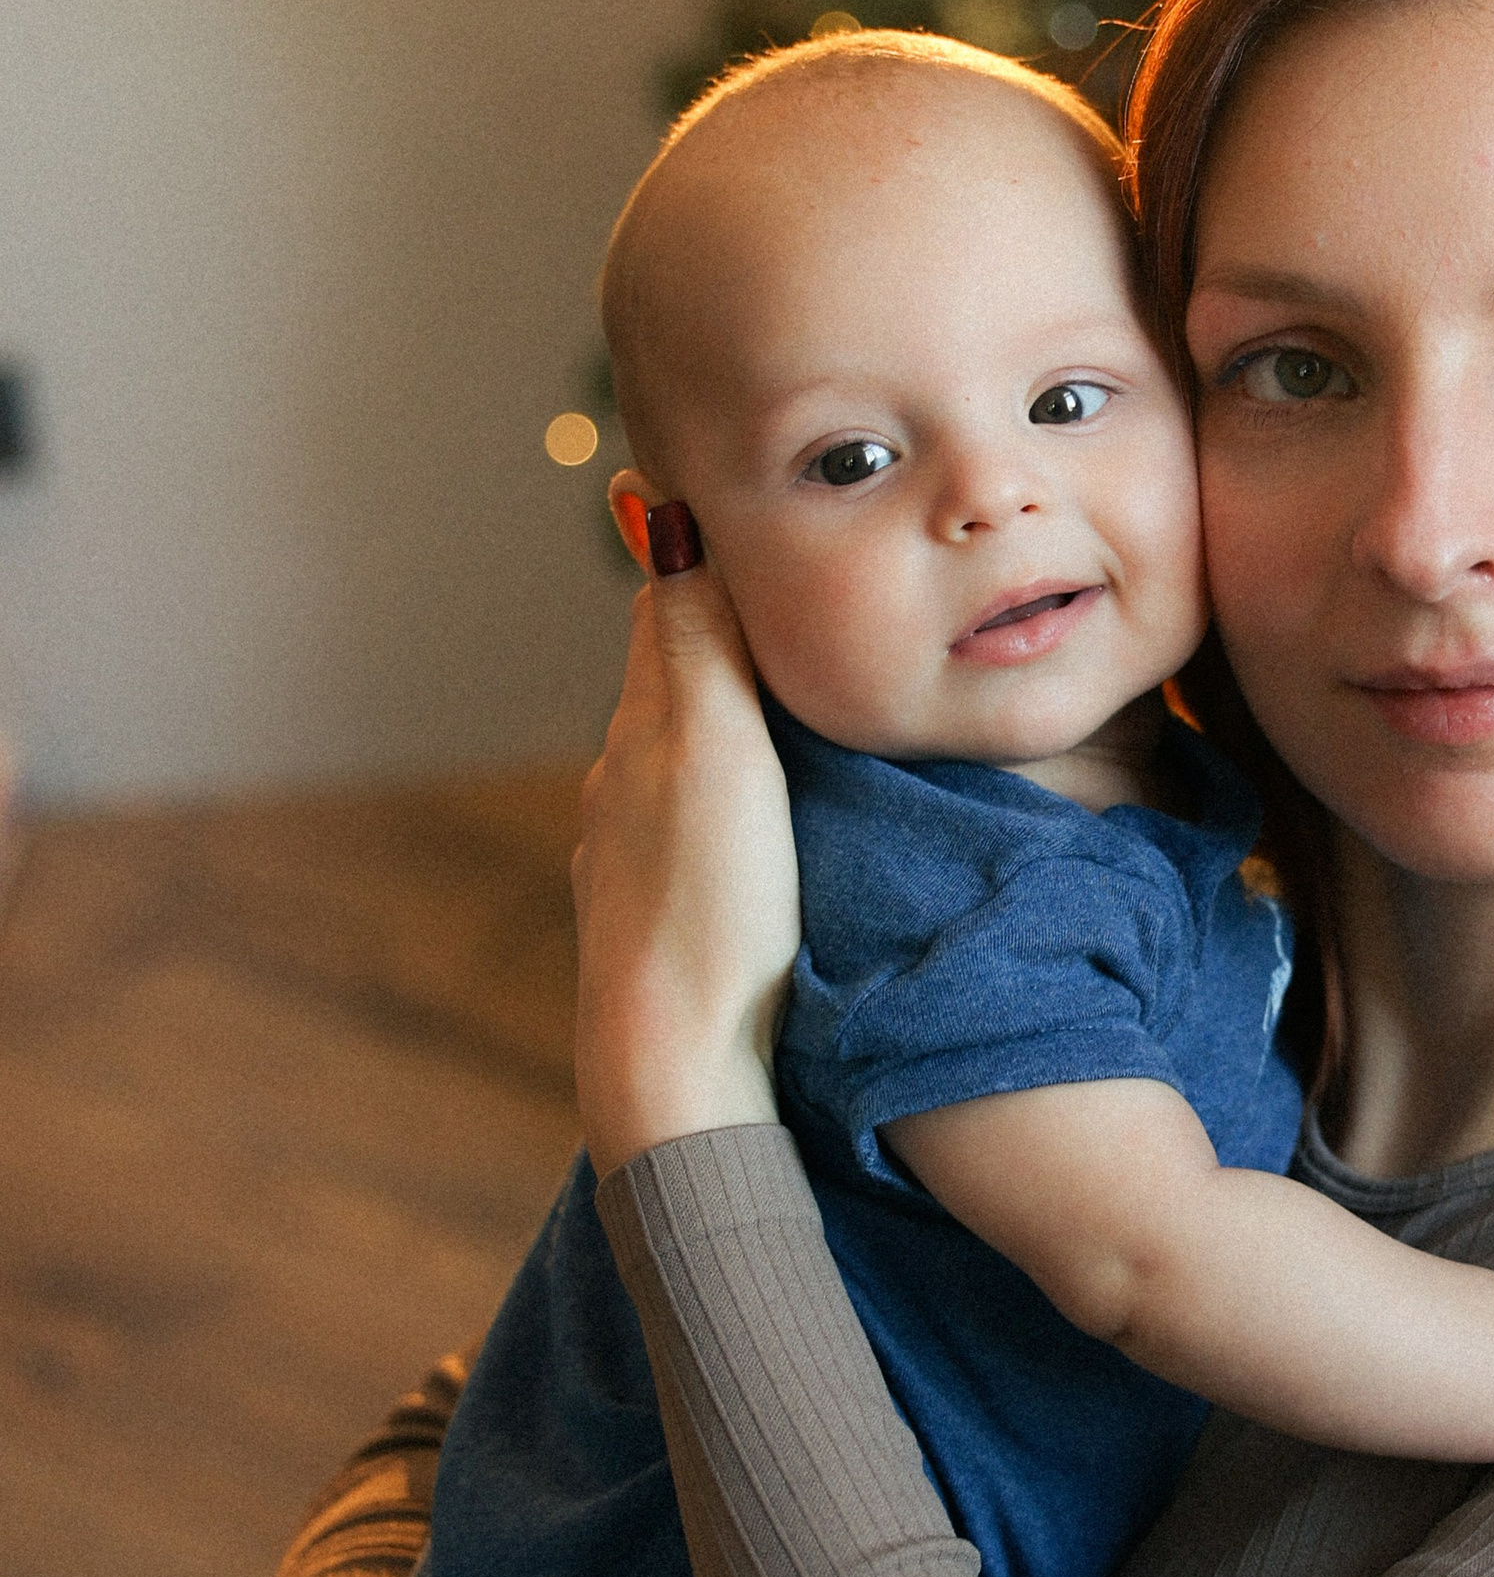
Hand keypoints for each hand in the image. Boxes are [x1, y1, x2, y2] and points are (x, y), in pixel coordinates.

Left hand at [574, 496, 798, 1176]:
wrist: (677, 1069)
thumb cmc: (710, 908)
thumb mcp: (713, 751)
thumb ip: (696, 642)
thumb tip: (669, 520)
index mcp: (641, 735)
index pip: (667, 616)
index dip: (705, 562)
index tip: (741, 507)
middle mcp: (624, 790)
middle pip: (675, 688)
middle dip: (718, 640)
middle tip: (782, 590)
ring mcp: (637, 863)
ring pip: (686, 767)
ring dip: (727, 731)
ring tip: (786, 703)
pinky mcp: (663, 927)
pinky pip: (696, 836)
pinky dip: (728, 805)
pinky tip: (761, 827)